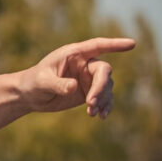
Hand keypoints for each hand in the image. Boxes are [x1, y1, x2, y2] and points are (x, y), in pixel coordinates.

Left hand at [17, 37, 135, 117]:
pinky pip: (104, 98)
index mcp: (73, 54)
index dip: (114, 45)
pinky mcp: (89, 92)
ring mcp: (88, 78)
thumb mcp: (42, 81)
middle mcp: (84, 64)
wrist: (30, 96)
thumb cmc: (33, 82)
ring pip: (106, 87)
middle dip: (100, 87)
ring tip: (91, 113)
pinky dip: (105, 106)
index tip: (132, 44)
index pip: (97, 46)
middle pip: (104, 71)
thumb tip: (75, 87)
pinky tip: (101, 116)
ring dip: (102, 100)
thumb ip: (58, 83)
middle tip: (90, 103)